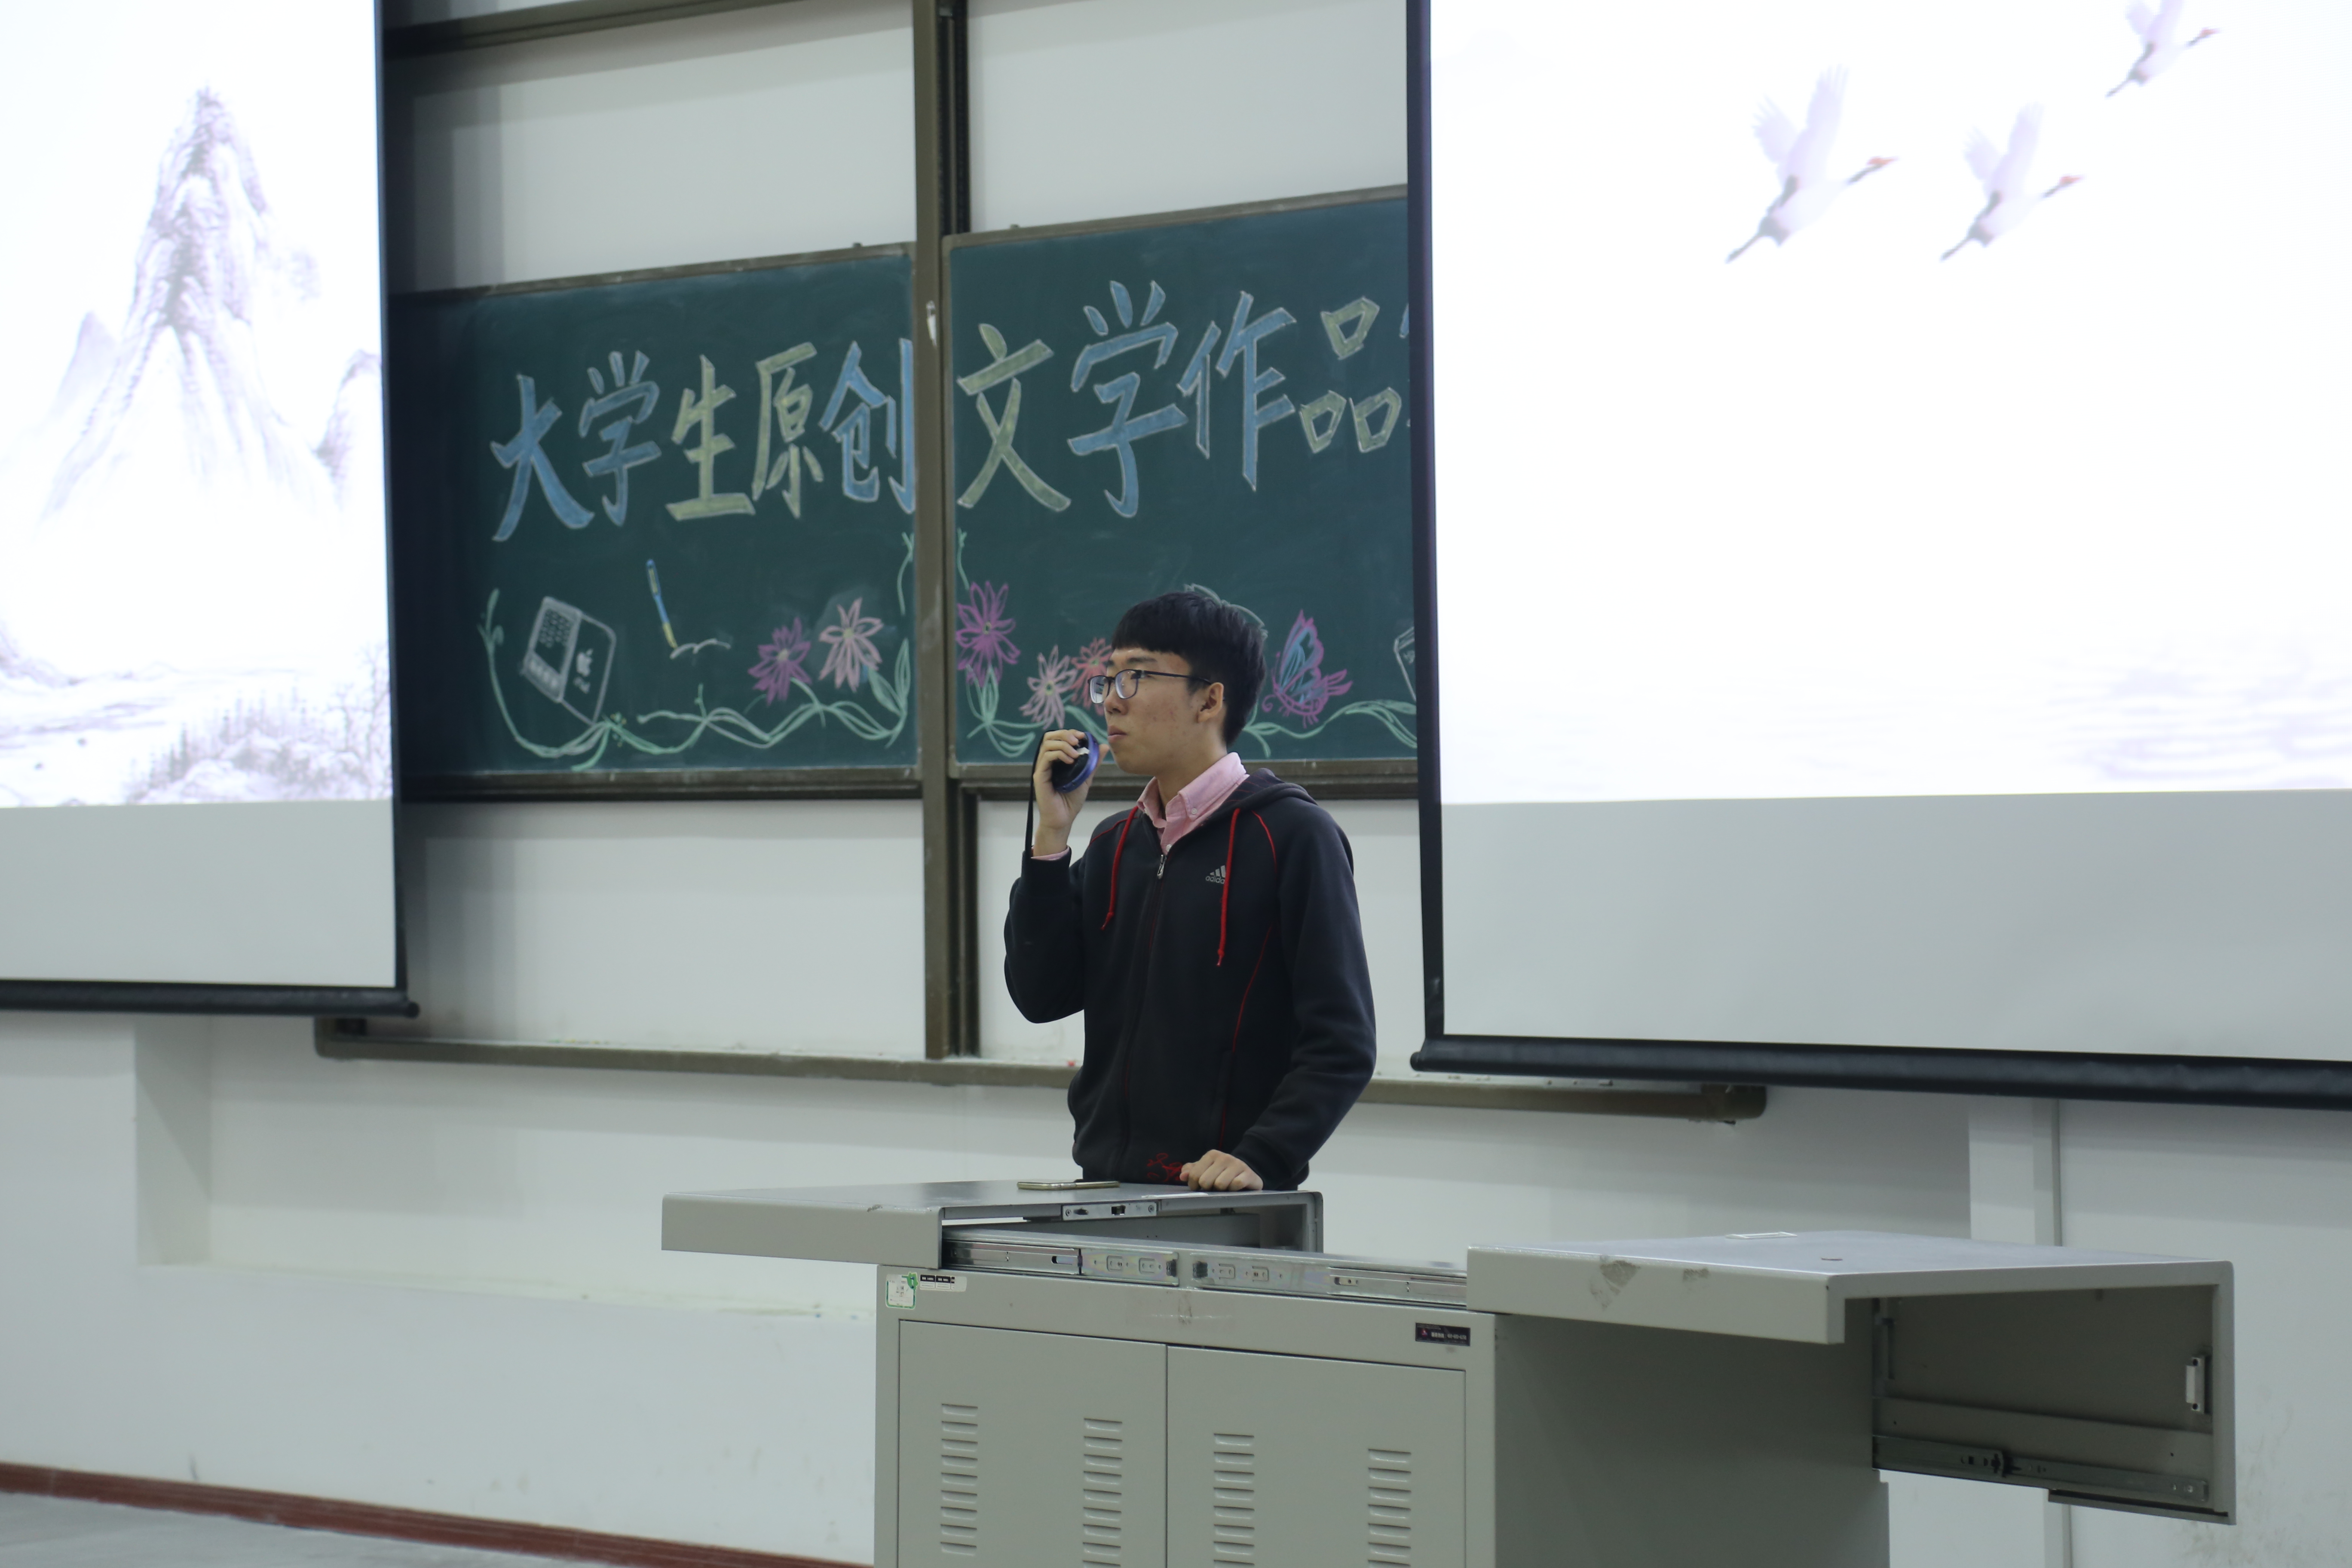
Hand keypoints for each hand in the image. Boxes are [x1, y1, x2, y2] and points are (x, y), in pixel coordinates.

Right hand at [1030, 729, 1093, 856]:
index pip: (1059, 738)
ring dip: (1063, 744)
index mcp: (1056, 759)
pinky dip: (1059, 754)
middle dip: (1065, 734)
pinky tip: (1070, 761)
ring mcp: (1042, 768)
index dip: (1070, 733)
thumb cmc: (1071, 800)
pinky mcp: (1039, 776)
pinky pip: (1046, 757)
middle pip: (1050, 736)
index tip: (1083, 736)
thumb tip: (1103, 746)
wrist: (1063, 819)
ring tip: (1075, 753)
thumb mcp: (1086, 777)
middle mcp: (1047, 761)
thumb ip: (1093, 762)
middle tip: (1078, 740)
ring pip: (1047, 744)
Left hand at [1179, 1150, 1262, 1191]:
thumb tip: (1183, 1176)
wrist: (1246, 1174)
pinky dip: (1233, 1190)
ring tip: (1224, 1188)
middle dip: (1208, 1188)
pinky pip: (1235, 1185)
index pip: (1194, 1175)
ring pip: (1220, 1184)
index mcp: (1212, 1155)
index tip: (1199, 1187)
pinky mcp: (1248, 1174)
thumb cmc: (1221, 1174)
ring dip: (1221, 1191)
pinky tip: (1235, 1189)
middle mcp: (1224, 1157)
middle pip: (1205, 1181)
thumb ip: (1191, 1172)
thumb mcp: (1205, 1170)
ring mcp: (1237, 1164)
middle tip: (1214, 1188)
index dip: (1195, 1185)